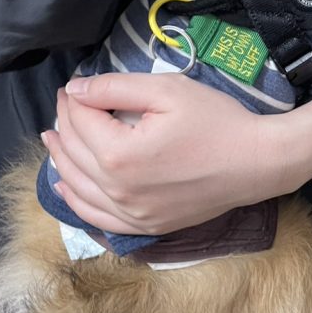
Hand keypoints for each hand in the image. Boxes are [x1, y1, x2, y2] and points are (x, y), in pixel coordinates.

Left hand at [41, 74, 311, 234]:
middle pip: (74, 153)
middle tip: (66, 104)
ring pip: (78, 188)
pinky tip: (66, 186)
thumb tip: (75, 90)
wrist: (258, 162)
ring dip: (61, 160)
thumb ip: (115, 88)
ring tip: (53, 139)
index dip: (72, 99)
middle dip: (65, 124)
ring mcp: (132, 215)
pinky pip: (97, 218)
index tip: (73, 86)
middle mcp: (119, 191)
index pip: (80, 122)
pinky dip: (76, 201)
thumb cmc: (218, 121)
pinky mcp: (146, 226)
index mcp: (120, 155)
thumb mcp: (168, 90)